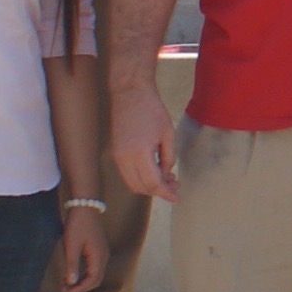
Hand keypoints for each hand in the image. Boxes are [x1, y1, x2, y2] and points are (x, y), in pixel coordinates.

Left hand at [61, 208, 109, 291]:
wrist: (85, 206)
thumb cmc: (77, 225)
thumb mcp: (71, 245)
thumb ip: (72, 265)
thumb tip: (71, 282)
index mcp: (98, 257)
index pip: (92, 280)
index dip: (79, 288)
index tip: (65, 291)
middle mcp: (104, 256)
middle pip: (96, 279)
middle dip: (81, 287)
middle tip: (64, 289)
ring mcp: (102, 252)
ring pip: (95, 274)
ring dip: (82, 281)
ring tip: (66, 283)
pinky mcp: (98, 249)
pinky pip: (94, 267)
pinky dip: (84, 273)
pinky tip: (72, 272)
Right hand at [109, 82, 179, 201]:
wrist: (130, 93)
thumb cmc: (151, 110)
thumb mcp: (168, 134)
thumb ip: (168, 158)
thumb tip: (166, 175)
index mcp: (139, 153)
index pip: (153, 183)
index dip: (165, 193)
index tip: (176, 198)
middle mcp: (124, 158)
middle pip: (141, 187)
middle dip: (158, 191)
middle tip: (174, 187)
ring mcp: (117, 156)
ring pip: (132, 183)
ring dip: (148, 187)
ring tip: (166, 180)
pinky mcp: (114, 152)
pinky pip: (126, 174)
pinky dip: (139, 178)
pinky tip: (154, 172)